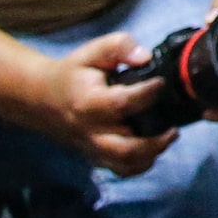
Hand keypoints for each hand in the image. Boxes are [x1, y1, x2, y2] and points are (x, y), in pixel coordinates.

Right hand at [22, 32, 179, 173]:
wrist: (43, 99)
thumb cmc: (74, 73)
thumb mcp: (93, 51)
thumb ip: (120, 47)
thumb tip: (145, 57)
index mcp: (88, 103)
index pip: (121, 103)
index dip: (147, 93)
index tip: (162, 82)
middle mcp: (90, 131)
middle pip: (125, 148)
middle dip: (155, 141)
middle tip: (174, 127)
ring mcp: (92, 147)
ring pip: (124, 164)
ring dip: (152, 154)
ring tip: (169, 136)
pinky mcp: (95, 156)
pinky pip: (119, 170)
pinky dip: (140, 166)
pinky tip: (154, 150)